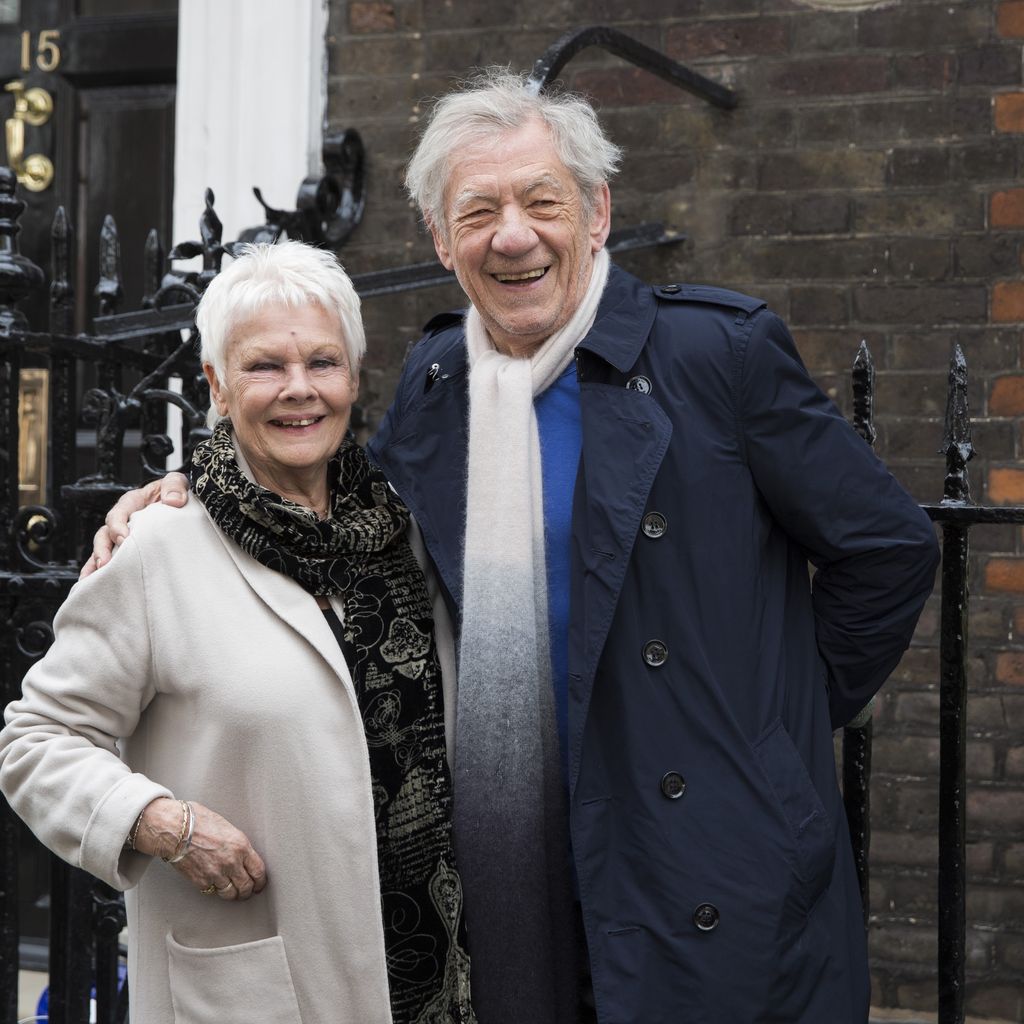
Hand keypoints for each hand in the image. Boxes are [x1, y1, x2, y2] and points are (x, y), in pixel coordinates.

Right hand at [80, 473, 188, 578]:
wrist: (183, 505)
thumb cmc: (175, 492)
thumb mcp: (177, 482)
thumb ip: (174, 486)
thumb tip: (173, 501)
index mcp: (132, 502)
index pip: (119, 512)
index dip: (118, 525)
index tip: (123, 538)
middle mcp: (122, 520)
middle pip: (104, 534)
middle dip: (102, 549)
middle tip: (105, 563)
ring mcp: (122, 536)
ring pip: (102, 549)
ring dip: (96, 563)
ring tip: (93, 579)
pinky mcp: (126, 550)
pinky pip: (108, 561)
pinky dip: (97, 572)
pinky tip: (92, 585)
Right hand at [134, 797, 267, 900]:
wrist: (174, 829)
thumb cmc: (198, 820)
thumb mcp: (226, 826)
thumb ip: (236, 842)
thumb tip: (241, 852)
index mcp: (241, 845)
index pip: (258, 870)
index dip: (261, 880)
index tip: (260, 883)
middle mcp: (231, 862)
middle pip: (247, 886)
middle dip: (249, 890)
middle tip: (249, 891)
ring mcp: (216, 874)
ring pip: (231, 894)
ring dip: (234, 895)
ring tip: (235, 893)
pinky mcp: (201, 881)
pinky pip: (213, 892)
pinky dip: (216, 890)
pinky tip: (217, 886)